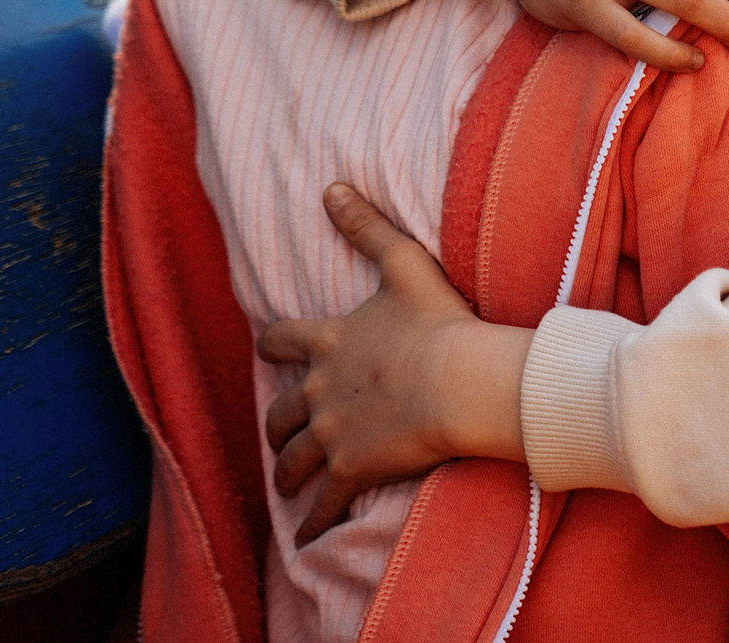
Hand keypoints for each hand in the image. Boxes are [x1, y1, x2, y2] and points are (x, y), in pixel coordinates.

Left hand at [260, 185, 536, 543]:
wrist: (458, 383)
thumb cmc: (438, 323)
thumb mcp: (403, 264)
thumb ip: (365, 226)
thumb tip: (331, 187)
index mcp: (327, 341)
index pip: (280, 342)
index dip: (273, 347)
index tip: (270, 352)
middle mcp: (318, 390)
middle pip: (278, 412)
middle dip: (277, 426)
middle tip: (281, 437)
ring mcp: (331, 434)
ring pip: (291, 461)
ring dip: (287, 473)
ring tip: (287, 486)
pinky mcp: (350, 470)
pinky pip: (322, 506)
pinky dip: (311, 524)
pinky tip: (304, 540)